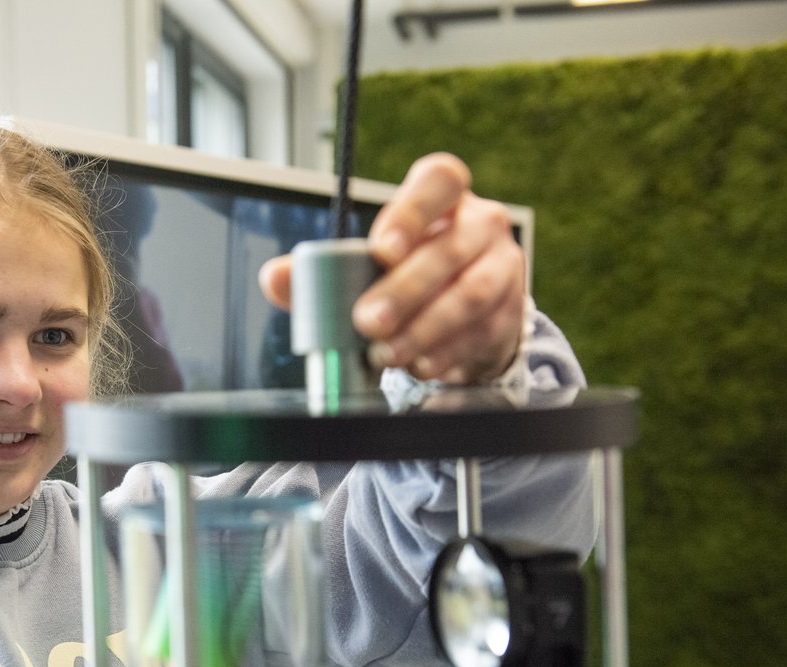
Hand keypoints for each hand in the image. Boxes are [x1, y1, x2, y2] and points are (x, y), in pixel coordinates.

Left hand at [259, 152, 526, 384]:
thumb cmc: (405, 275)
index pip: (440, 180)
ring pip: (471, 295)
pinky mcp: (513, 312)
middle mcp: (481, 224)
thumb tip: (273, 278)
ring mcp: (503, 267)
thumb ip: (319, 271)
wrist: (463, 314)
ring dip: (424, 329)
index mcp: (443, 197)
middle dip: (405, 290)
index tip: (383, 249)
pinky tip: (418, 366)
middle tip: (368, 321)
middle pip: (449, 249)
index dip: (412, 211)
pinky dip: (445, 354)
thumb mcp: (366, 265)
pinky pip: (481, 333)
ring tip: (387, 353)